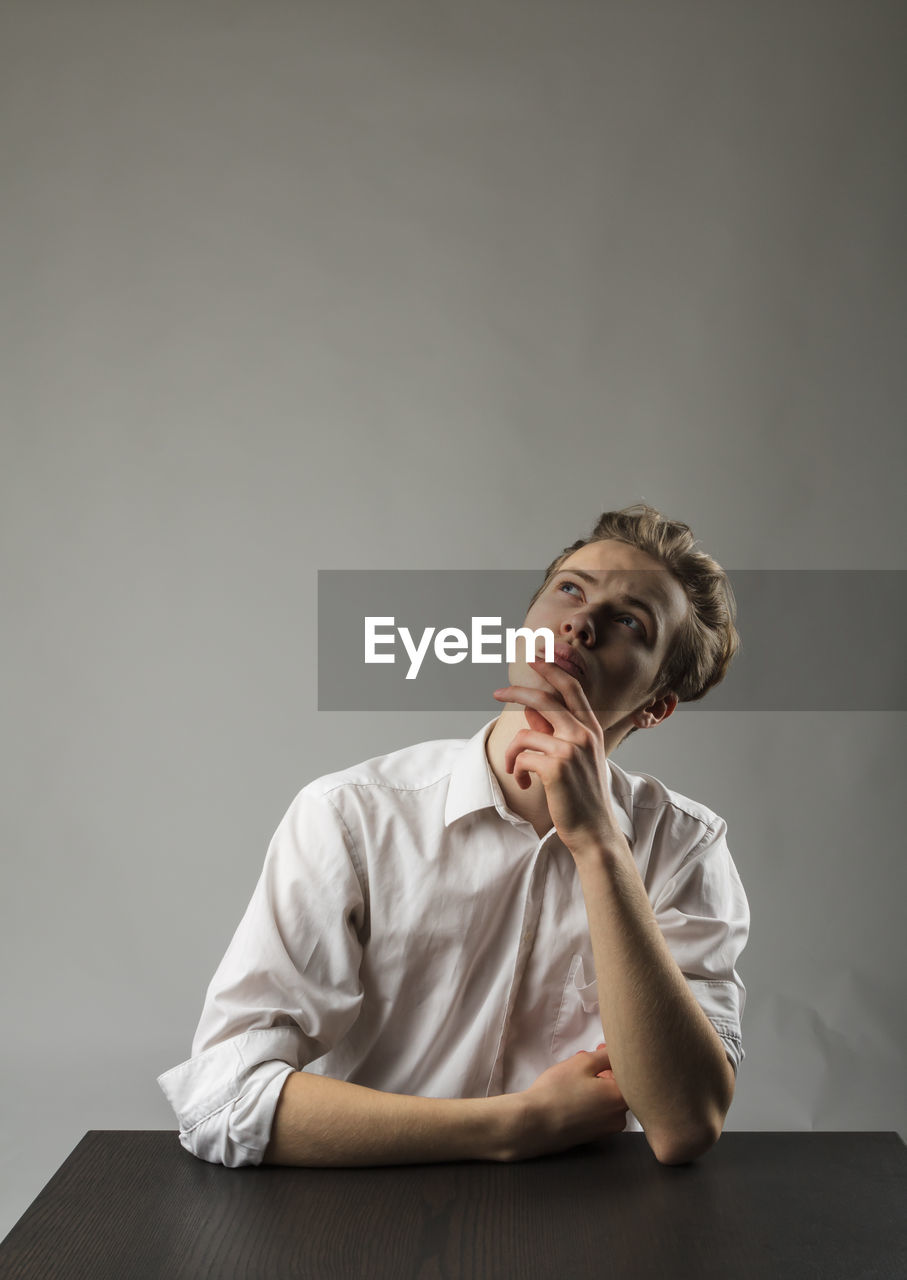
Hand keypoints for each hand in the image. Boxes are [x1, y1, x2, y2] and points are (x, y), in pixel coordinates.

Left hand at [493, 660, 624, 857]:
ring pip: (524, 734)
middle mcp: (583, 734)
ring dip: (511, 755)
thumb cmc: (582, 795)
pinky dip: (516, 771)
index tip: (536, 656)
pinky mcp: (556, 766)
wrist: (594, 830)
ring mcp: (571, 749)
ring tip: (515, 771)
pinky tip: (525, 784)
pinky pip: (521, 757)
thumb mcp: (575, 759)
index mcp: (591, 729)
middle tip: (496, 692)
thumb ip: (554, 733)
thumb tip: (531, 712)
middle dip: (517, 691)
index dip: (552, 669)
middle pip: (544, 699)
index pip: (571, 689)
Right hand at [507, 1046, 627, 1160]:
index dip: (614, 1057)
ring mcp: (607, 1129)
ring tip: (576, 1075)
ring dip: (597, 1085)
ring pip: (608, 1099)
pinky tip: (574, 1093)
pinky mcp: (594, 1136)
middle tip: (585, 1059)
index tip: (600, 1048)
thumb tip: (617, 1053)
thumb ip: (606, 1055)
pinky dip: (591, 1100)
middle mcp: (620, 1117)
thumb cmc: (558, 1091)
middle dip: (604, 1070)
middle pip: (619, 1087)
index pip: (628, 1072)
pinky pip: (599, 1112)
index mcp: (621, 1098)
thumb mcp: (583, 1062)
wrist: (535, 1124)